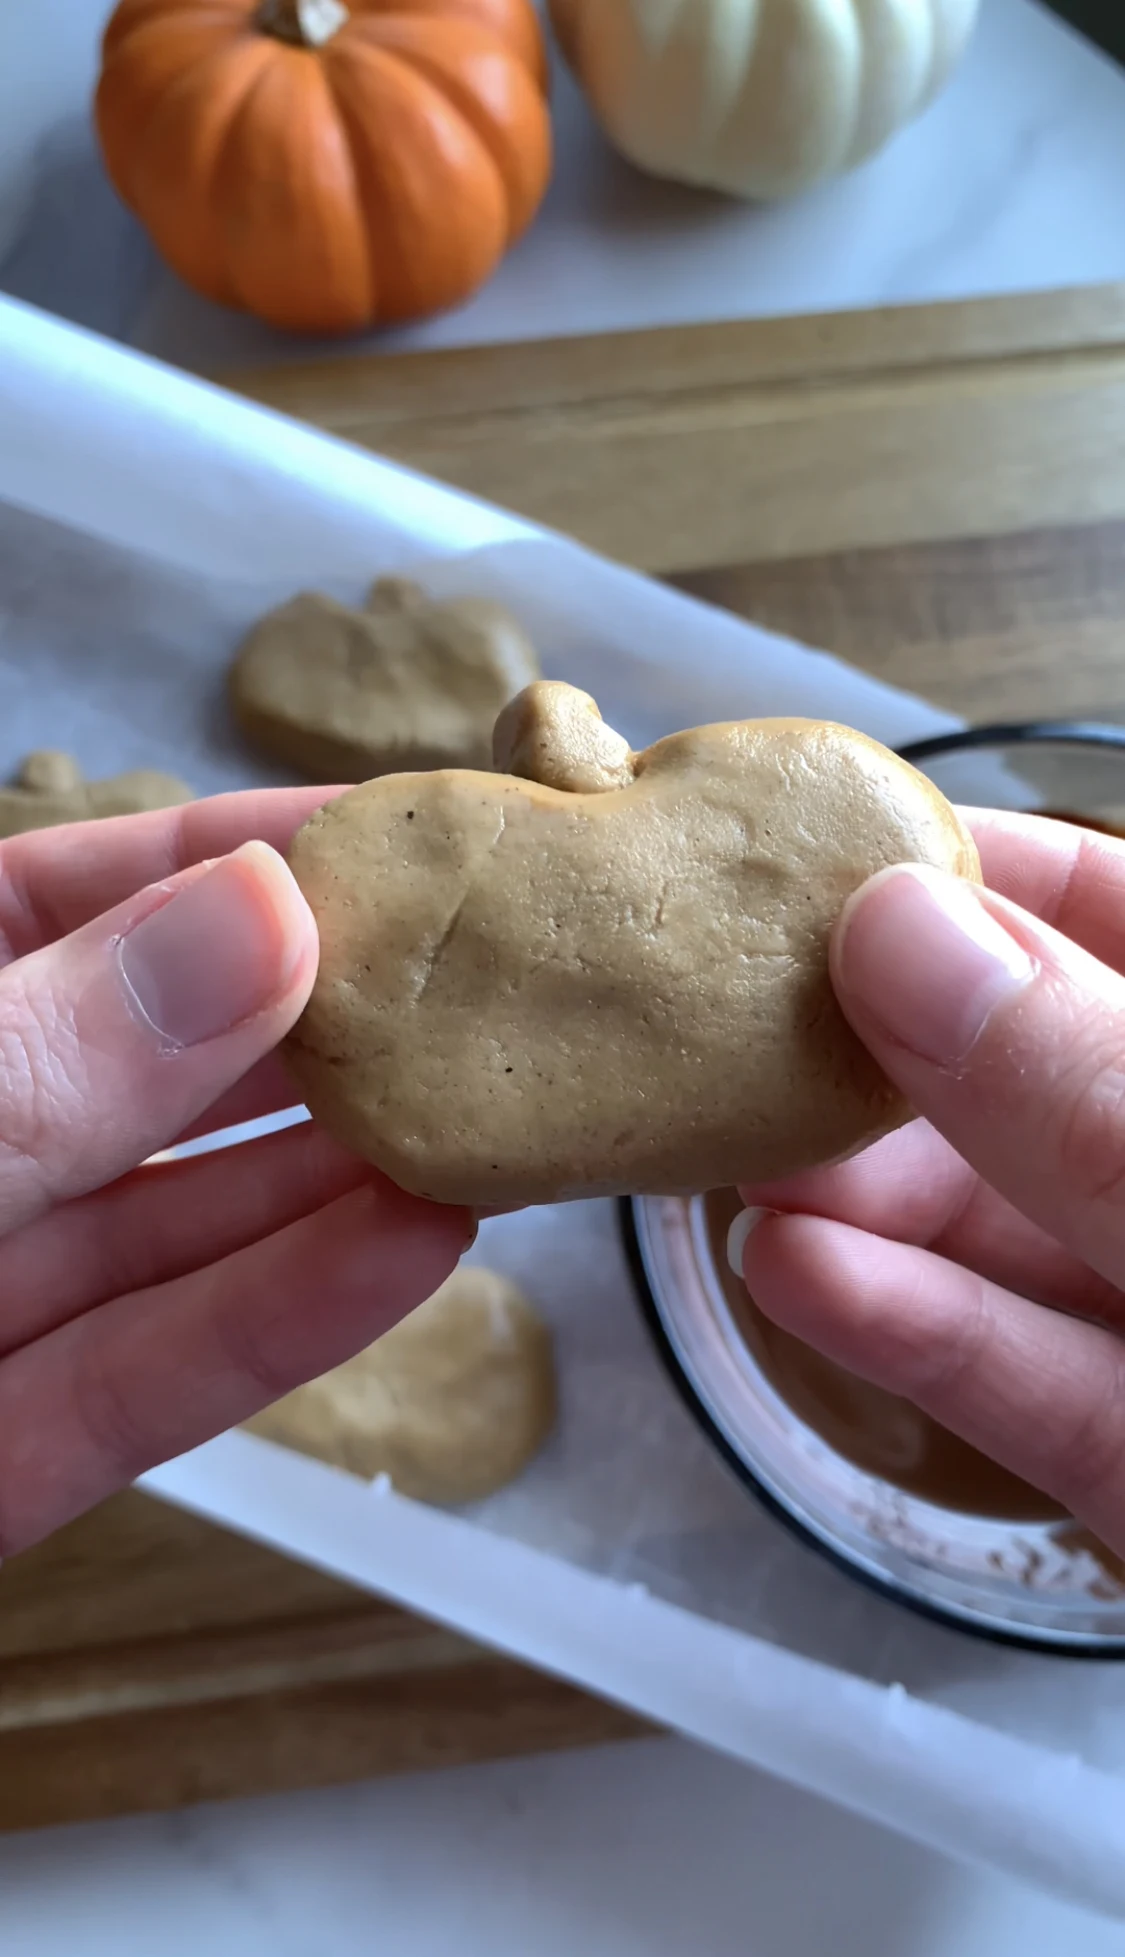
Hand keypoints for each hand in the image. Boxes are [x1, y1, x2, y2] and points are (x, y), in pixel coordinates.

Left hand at [0, 791, 470, 1555]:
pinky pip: (146, 1376)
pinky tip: (416, 1251)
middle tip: (496, 979)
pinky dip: (278, 1320)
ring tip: (501, 1112)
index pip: (73, 903)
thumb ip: (52, 1054)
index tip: (401, 833)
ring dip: (339, 1175)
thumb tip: (261, 910)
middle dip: (324, 1021)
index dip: (237, 857)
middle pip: (158, 1065)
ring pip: (178, 1224)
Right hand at [732, 810, 1124, 1556]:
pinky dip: (904, 1328)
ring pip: (1007, 1229)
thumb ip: (1084, 1090)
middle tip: (723, 1021)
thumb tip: (899, 926)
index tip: (814, 857)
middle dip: (876, 1046)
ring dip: (862, 1193)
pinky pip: (1018, 1379)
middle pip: (1027, 1073)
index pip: (1115, 915)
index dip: (973, 874)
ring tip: (726, 1155)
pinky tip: (788, 1277)